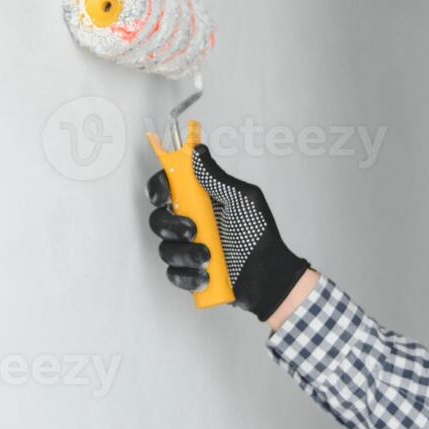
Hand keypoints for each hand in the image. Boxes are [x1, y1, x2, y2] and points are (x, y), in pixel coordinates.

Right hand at [146, 144, 310, 321]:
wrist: (270, 274)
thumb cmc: (260, 234)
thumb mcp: (243, 198)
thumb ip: (216, 177)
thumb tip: (197, 152)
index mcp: (199, 202)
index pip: (167, 189)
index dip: (159, 189)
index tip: (164, 195)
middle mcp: (190, 223)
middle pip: (158, 219)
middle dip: (170, 226)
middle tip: (193, 230)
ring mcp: (187, 249)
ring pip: (165, 250)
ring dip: (185, 254)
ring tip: (209, 257)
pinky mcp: (189, 274)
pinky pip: (174, 274)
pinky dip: (188, 276)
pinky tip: (206, 275)